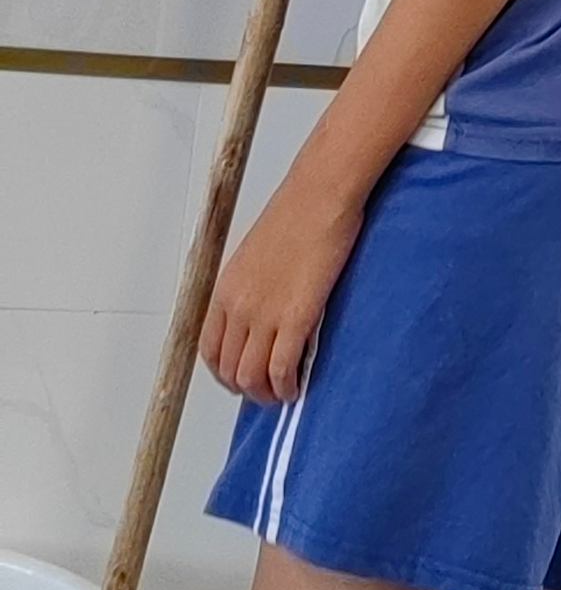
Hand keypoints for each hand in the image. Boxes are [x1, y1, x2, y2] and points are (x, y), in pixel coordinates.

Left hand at [201, 155, 365, 404]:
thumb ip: (250, 287)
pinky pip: (282, 369)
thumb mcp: (255, 254)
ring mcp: (265, 314)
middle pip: (230, 369)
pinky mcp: (296, 317)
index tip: (240, 377)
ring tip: (283, 394)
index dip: (224, 372)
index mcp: (225, 290)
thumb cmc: (296, 213)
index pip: (210, 349)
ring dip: (267, 394)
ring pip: (253, 377)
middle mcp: (238, 306)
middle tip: (266, 391)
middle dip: (247, 388)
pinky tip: (298, 386)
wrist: (320, 195)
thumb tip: (260, 312)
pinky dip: (288, 386)